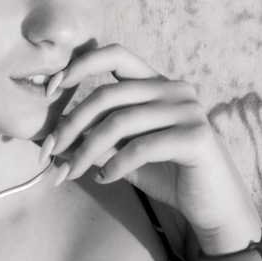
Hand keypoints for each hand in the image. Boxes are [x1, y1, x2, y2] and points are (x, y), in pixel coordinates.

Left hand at [42, 43, 261, 251]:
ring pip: (120, 122)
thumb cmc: (165, 174)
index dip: (80, 65)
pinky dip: (116, 164)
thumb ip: (95, 138)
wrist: (211, 205)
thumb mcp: (122, 152)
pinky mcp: (197, 136)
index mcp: (157, 83)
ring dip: (86, 150)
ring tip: (70, 172)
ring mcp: (189, 110)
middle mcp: (174, 89)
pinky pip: (141, 146)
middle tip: (50, 151)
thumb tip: (53, 135)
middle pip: (108, 94)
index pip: (115, 54)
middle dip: (71, 124)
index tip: (51, 88)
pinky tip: (104, 179)